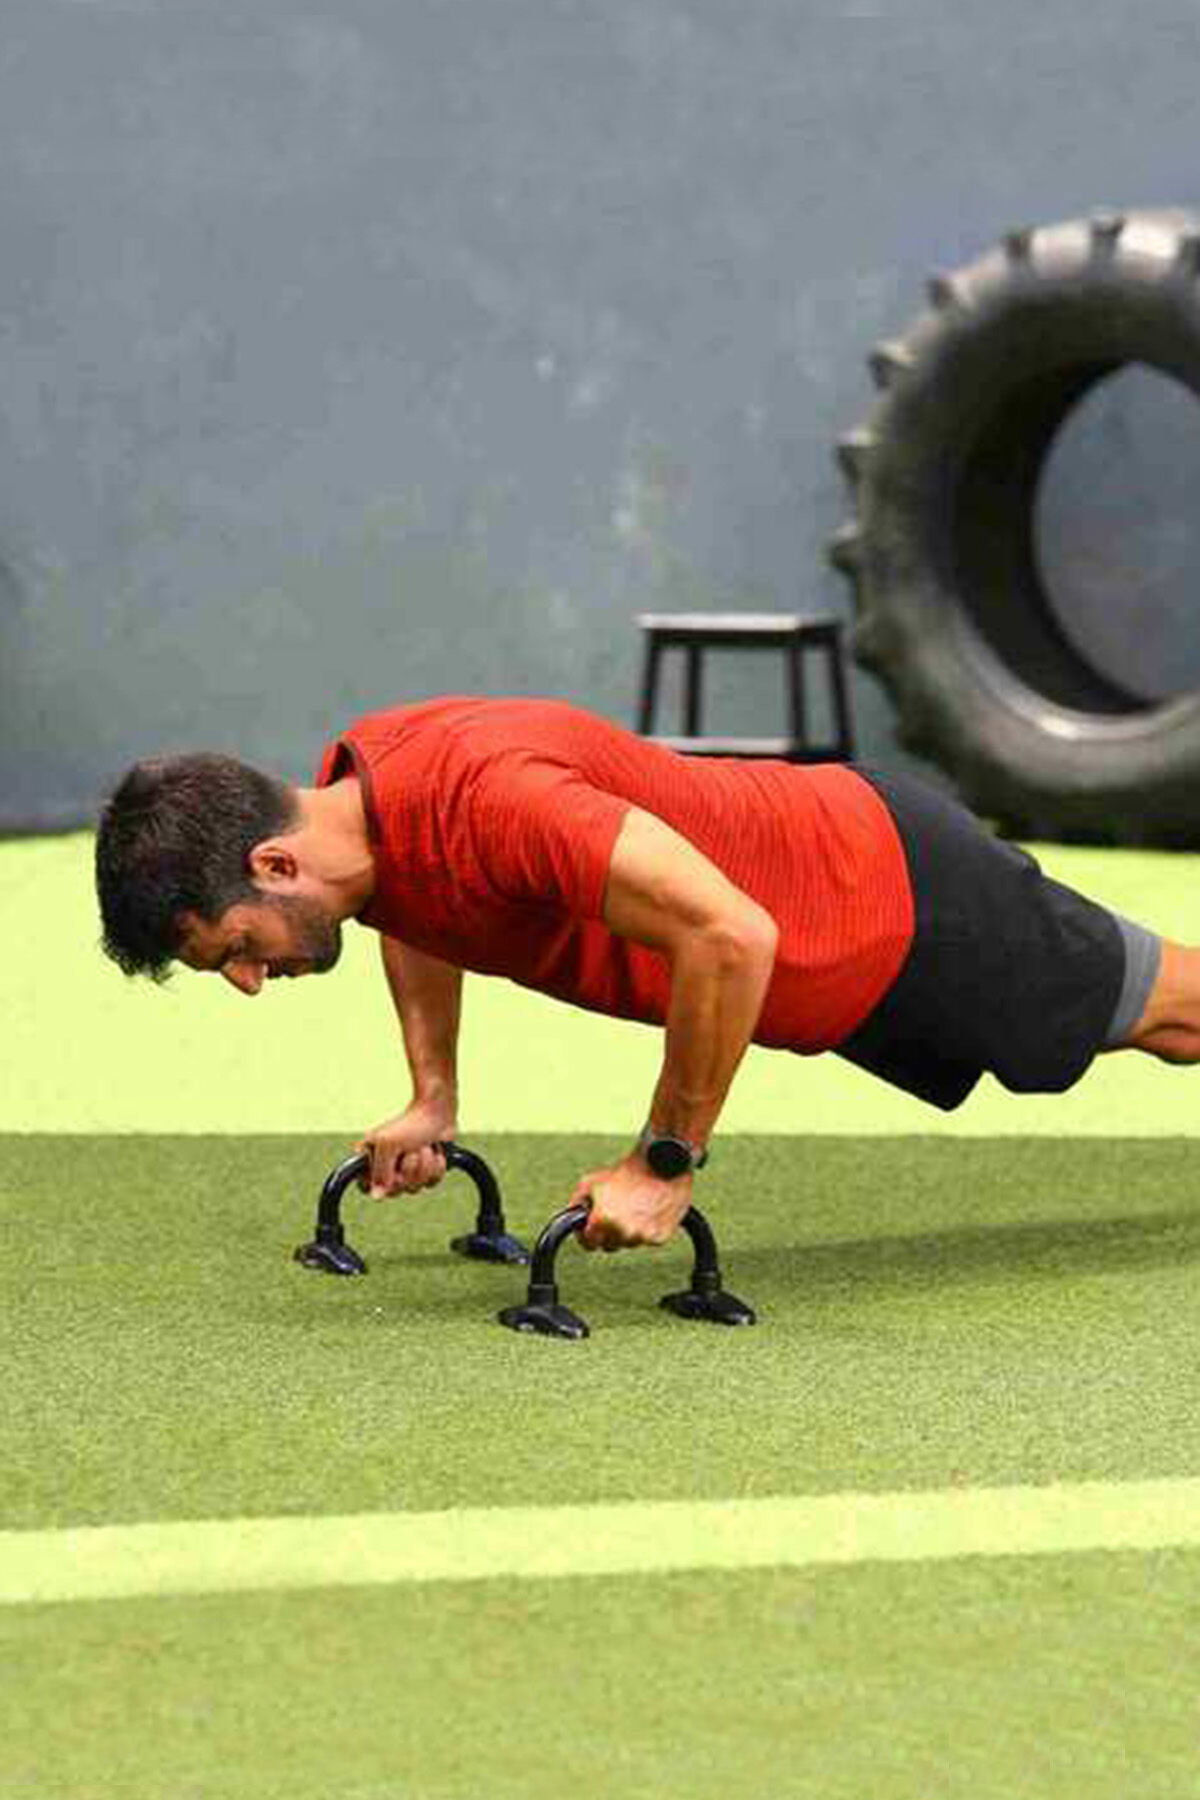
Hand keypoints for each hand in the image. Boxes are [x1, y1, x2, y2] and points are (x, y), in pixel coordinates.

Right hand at [356, 1097, 457, 1198]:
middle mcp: (387, 1168)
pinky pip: (430, 1184)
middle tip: (411, 1150)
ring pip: (415, 1188)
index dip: (381, 1183)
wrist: (437, 1112)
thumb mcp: (388, 1144)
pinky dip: (436, 1167)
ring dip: (424, 1165)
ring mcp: (407, 1171)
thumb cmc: (410, 1123)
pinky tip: (435, 1152)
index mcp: (370, 1159)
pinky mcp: (426, 1172)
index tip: (393, 1169)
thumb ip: (380, 1172)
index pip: (366, 1187)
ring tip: (423, 1147)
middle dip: (409, 1169)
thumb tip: (376, 1197)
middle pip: (395, 1191)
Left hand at [570, 1153, 692, 1251]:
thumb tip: (572, 1220)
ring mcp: (642, 1237)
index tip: (590, 1228)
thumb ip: (576, 1204)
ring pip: (629, 1243)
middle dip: (608, 1232)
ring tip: (634, 1207)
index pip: (588, 1244)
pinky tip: (647, 1211)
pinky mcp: (659, 1238)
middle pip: (609, 1246)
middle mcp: (623, 1232)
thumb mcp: (591, 1181)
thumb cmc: (630, 1172)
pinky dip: (646, 1230)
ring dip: (628, 1232)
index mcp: (603, 1220)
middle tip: (616, 1212)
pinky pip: (646, 1240)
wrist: (664, 1166)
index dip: (587, 1234)